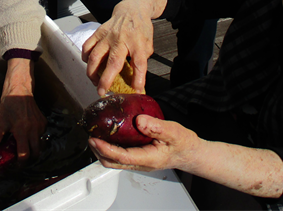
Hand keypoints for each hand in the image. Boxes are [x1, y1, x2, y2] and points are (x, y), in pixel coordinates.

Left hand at [0, 58, 45, 159]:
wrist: (19, 90)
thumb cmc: (9, 106)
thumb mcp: (0, 122)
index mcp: (22, 131)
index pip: (24, 154)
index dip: (20, 162)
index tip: (16, 164)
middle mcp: (33, 129)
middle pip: (36, 152)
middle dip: (30, 157)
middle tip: (22, 158)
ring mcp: (40, 125)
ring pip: (40, 144)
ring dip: (33, 147)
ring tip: (24, 145)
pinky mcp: (43, 121)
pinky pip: (42, 135)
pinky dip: (36, 138)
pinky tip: (28, 134)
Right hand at [82, 0, 166, 95]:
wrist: (132, 9)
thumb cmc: (141, 29)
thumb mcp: (148, 45)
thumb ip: (141, 61)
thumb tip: (136, 81)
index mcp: (138, 43)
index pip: (139, 63)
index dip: (138, 78)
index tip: (136, 90)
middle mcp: (122, 40)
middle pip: (113, 62)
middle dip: (106, 80)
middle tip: (102, 92)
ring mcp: (108, 35)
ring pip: (96, 55)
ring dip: (92, 71)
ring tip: (94, 81)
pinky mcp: (99, 32)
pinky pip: (88, 45)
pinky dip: (85, 57)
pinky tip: (88, 64)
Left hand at [91, 114, 282, 197]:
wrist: (192, 153)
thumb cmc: (184, 143)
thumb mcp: (173, 131)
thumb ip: (156, 126)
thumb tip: (139, 120)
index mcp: (148, 158)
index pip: (120, 156)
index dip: (104, 148)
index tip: (94, 138)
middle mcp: (141, 163)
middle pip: (112, 163)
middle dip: (98, 151)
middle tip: (90, 135)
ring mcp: (139, 163)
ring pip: (114, 162)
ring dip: (102, 150)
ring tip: (96, 135)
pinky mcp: (138, 158)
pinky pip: (120, 157)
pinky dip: (110, 148)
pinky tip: (109, 136)